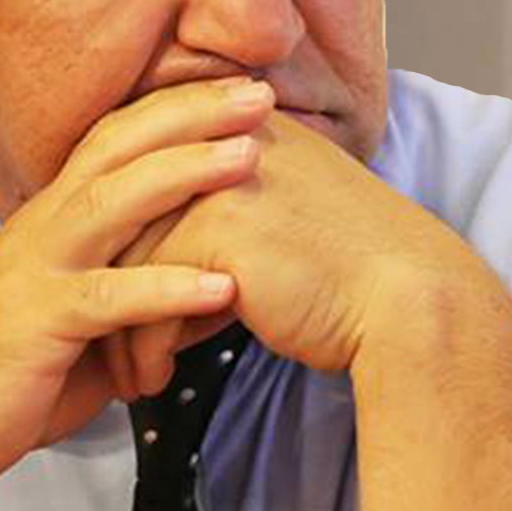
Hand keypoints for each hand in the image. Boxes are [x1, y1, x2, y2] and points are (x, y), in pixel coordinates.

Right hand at [0, 78, 277, 506]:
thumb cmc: (19, 369)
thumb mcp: (96, 322)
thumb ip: (155, 297)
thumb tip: (228, 289)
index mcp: (56, 216)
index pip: (119, 139)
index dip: (178, 109)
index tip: (244, 89)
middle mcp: (44, 227)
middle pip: (119, 149)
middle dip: (191, 117)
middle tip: (260, 96)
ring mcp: (37, 270)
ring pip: (111, 203)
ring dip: (184, 175)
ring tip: (248, 158)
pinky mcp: (37, 322)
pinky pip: (108, 299)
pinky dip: (166, 290)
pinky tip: (222, 289)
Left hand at [102, 110, 487, 389]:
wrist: (411, 301)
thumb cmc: (361, 275)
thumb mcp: (292, 221)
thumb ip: (236, 217)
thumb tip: (178, 266)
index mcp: (249, 128)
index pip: (156, 173)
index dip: (128, 236)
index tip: (116, 291)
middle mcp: (228, 140)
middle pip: (131, 212)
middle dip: (110, 284)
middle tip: (101, 339)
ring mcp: (220, 182)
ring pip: (129, 258)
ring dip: (119, 327)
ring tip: (125, 376)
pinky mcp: (217, 232)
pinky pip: (148, 296)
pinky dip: (142, 348)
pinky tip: (152, 382)